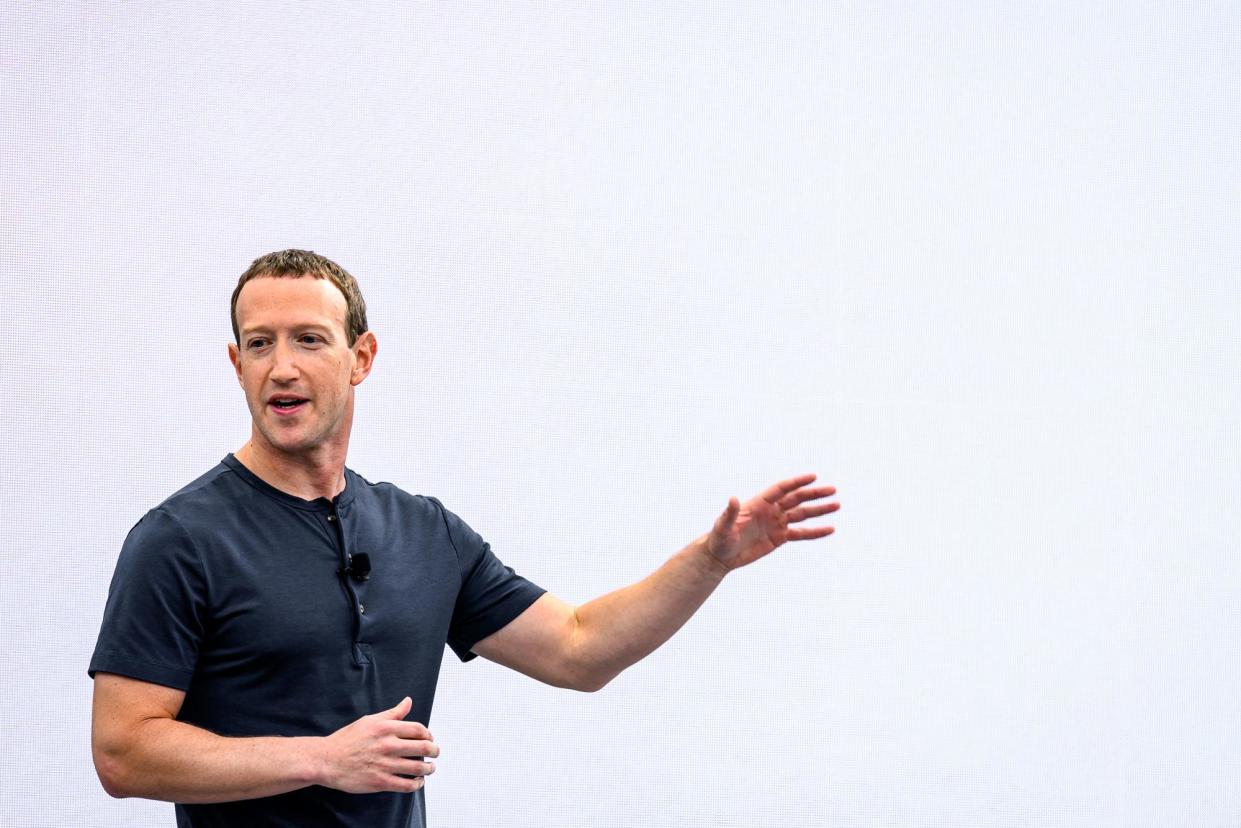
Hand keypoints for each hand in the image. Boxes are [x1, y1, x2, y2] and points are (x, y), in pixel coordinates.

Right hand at [317, 697, 438, 793]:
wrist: (327, 760)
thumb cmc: (347, 739)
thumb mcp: (370, 720)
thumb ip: (392, 713)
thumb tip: (408, 701)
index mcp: (386, 728)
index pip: (418, 729)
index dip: (428, 734)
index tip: (429, 738)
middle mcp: (387, 745)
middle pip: (423, 747)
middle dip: (434, 750)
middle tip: (435, 752)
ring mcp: (384, 764)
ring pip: (418, 767)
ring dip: (429, 768)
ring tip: (430, 767)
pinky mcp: (380, 782)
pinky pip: (406, 785)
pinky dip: (417, 784)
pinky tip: (418, 781)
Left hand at [704, 473, 838, 571]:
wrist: (721, 556)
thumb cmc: (719, 539)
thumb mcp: (723, 526)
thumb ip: (730, 513)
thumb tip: (733, 499)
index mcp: (759, 503)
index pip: (781, 489)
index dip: (797, 482)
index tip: (813, 477)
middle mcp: (770, 510)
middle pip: (796, 499)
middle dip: (814, 494)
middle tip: (832, 490)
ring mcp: (776, 523)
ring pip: (802, 514)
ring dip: (819, 510)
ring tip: (837, 505)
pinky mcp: (779, 538)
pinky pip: (801, 534)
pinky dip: (815, 532)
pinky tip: (830, 529)